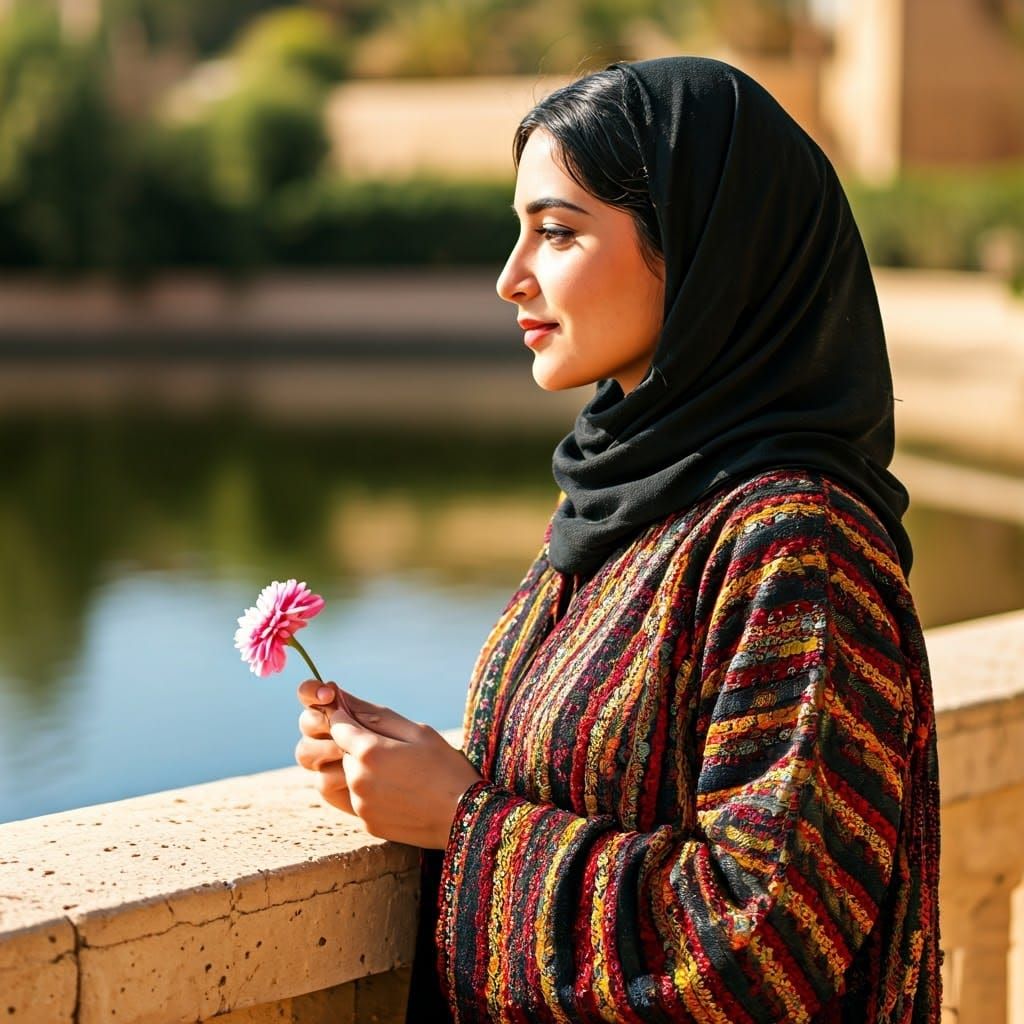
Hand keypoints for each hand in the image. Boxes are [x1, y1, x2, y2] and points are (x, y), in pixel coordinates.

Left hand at [295, 680, 482, 848]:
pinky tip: (399, 790)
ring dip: (362, 769)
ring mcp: (361, 804)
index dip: (346, 717)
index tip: (358, 716)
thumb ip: (376, 715)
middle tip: (393, 747)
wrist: (466, 818)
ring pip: (348, 776)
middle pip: (342, 751)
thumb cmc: (446, 767)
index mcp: (370, 751)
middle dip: (358, 745)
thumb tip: (343, 698)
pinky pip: (358, 799)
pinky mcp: (367, 823)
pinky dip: (371, 791)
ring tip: (396, 770)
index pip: (338, 725)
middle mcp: (358, 779)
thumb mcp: (418, 731)